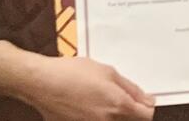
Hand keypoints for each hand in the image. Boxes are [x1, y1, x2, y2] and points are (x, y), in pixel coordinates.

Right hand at [24, 56, 154, 120]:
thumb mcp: (107, 72)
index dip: (147, 107)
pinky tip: (87, 104)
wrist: (40, 83)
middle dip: (130, 111)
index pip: (146, 116)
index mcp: (118, 106)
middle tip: (117, 96)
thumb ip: (130, 88)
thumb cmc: (70, 73)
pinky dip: (97, 117)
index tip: (144, 101)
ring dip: (113, 114)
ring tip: (98, 98)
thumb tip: (147, 99)